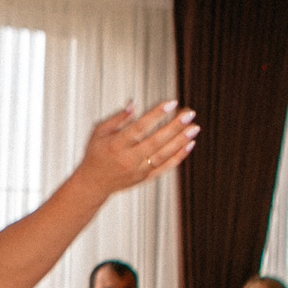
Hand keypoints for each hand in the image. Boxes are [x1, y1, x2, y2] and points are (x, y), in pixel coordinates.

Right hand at [76, 100, 197, 196]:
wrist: (93, 184)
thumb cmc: (95, 154)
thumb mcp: (99, 132)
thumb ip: (117, 118)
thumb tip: (134, 104)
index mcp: (116, 145)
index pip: (139, 128)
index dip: (156, 115)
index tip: (171, 103)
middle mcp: (128, 159)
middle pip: (155, 141)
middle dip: (174, 127)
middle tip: (190, 114)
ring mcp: (138, 170)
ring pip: (163, 155)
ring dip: (180, 141)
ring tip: (194, 128)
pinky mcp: (144, 178)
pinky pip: (165, 167)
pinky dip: (178, 156)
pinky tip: (189, 144)